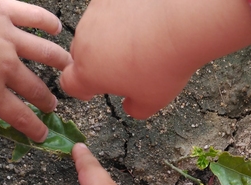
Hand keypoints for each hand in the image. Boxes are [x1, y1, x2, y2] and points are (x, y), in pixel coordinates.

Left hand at [0, 0, 71, 141]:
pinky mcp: (4, 12)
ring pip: (44, 52)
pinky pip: (32, 16)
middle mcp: (5, 66)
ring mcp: (8, 37)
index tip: (42, 134)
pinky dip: (47, 22)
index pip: (19, 116)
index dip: (34, 128)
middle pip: (35, 88)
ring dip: (59, 61)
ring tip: (67, 66)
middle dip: (46, 101)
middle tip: (51, 105)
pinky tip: (57, 27)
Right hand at [60, 0, 250, 118]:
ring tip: (140, 43)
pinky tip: (144, 22)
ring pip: (95, 30)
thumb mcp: (152, 101)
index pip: (69, 84)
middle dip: (98, 63)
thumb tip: (130, 106)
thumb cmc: (164, 63)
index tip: (92, 92)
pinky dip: (121, 16)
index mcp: (89, 72)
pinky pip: (110, 10)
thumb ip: (135, 109)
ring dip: (109, 38)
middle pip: (82, 55)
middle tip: (125, 68)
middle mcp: (85, 41)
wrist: (181, 22)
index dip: (81, 89)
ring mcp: (96, 14)